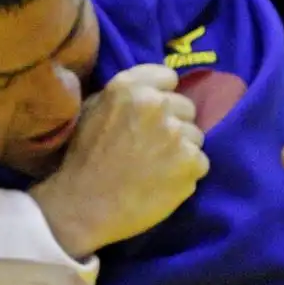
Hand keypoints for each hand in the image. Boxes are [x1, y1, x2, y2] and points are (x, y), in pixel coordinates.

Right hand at [30, 63, 209, 258]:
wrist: (84, 207)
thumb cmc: (83, 161)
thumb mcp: (92, 111)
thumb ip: (124, 96)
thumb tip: (150, 92)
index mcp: (130, 87)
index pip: (168, 77)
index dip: (162, 96)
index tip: (153, 115)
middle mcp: (157, 104)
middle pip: (186, 108)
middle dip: (173, 124)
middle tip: (152, 147)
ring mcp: (176, 133)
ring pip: (195, 136)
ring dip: (181, 150)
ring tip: (157, 168)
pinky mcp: (191, 162)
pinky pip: (200, 163)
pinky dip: (186, 173)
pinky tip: (164, 183)